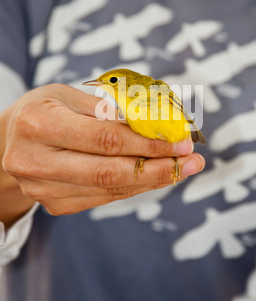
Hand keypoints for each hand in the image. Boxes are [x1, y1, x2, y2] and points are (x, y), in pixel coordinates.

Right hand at [2, 84, 204, 216]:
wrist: (10, 139)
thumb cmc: (46, 109)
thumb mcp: (70, 96)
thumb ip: (110, 112)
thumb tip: (159, 127)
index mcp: (39, 124)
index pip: (105, 139)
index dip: (148, 142)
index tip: (182, 141)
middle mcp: (35, 162)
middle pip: (109, 172)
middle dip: (158, 168)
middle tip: (192, 162)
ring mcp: (42, 189)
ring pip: (109, 189)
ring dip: (152, 180)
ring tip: (183, 168)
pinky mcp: (53, 204)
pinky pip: (102, 198)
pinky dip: (133, 188)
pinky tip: (155, 176)